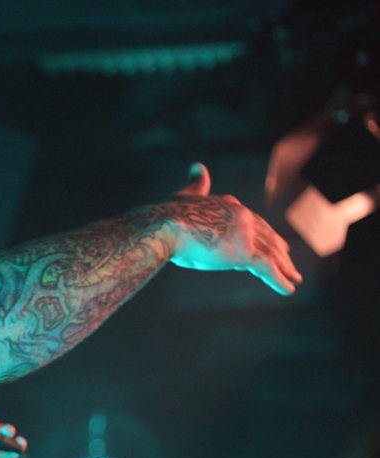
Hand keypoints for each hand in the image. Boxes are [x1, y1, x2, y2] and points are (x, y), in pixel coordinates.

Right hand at [163, 163, 302, 294]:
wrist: (164, 227)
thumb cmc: (168, 215)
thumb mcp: (185, 195)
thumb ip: (196, 184)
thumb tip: (197, 166)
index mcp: (229, 205)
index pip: (254, 221)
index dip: (266, 233)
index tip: (277, 243)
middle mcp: (242, 216)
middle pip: (267, 236)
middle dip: (281, 252)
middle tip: (290, 264)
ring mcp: (244, 234)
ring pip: (271, 253)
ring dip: (284, 268)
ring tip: (294, 279)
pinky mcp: (242, 253)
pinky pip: (266, 269)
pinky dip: (279, 280)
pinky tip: (288, 290)